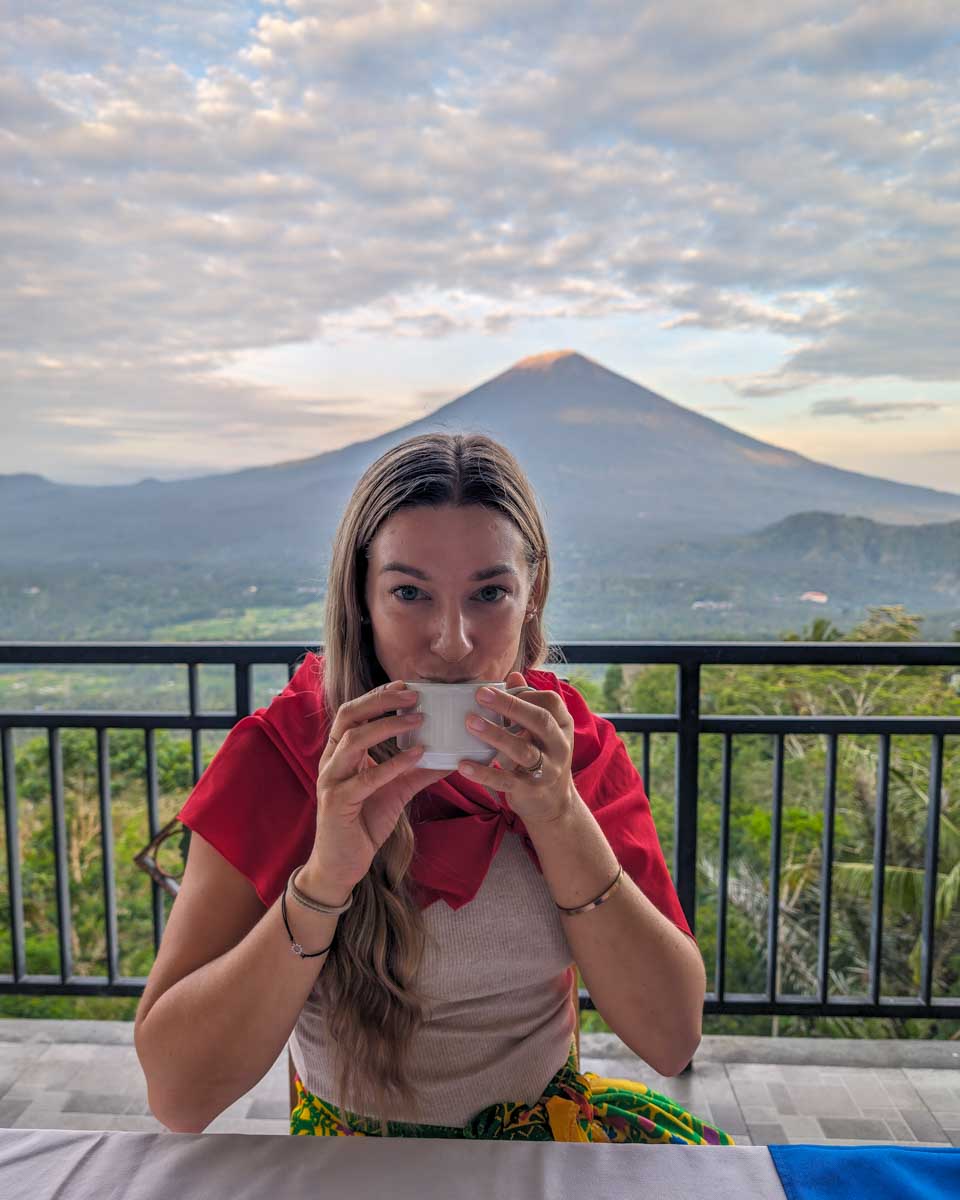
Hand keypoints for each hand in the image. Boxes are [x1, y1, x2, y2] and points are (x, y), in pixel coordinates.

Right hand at [309, 680, 452, 898]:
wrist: (341, 865)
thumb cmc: (364, 824)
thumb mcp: (395, 791)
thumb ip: (416, 772)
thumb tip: (449, 757)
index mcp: (339, 753)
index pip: (353, 712)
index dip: (377, 696)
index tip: (405, 686)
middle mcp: (331, 761)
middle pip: (349, 716)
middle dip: (381, 700)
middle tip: (413, 694)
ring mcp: (330, 781)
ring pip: (354, 740)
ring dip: (388, 726)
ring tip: (419, 719)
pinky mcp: (336, 803)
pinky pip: (366, 778)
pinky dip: (393, 764)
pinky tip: (417, 755)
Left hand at [457, 671, 576, 826]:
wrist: (555, 804)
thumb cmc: (542, 757)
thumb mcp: (541, 731)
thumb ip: (527, 704)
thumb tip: (513, 676)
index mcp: (562, 726)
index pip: (550, 701)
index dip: (526, 693)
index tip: (501, 690)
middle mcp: (559, 746)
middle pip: (539, 720)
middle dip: (510, 705)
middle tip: (481, 694)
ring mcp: (547, 769)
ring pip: (522, 750)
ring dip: (495, 734)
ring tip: (470, 722)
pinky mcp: (529, 790)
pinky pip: (505, 780)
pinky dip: (483, 772)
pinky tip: (463, 764)